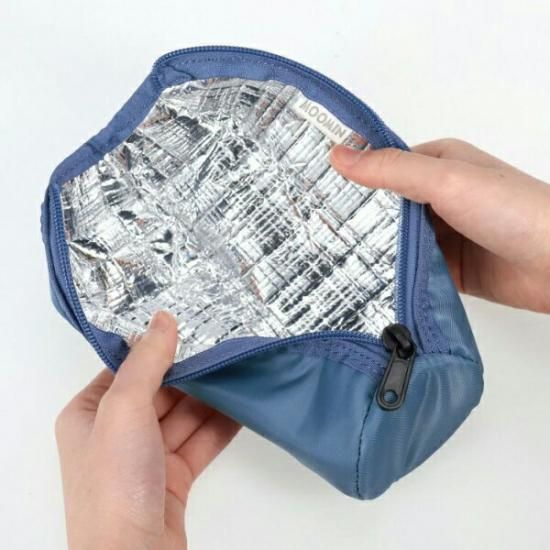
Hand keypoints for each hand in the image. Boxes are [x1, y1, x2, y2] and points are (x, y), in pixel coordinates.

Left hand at [55, 311, 239, 549]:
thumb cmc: (115, 483)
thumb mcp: (124, 409)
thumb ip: (147, 362)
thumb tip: (162, 318)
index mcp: (89, 414)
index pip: (126, 369)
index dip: (157, 349)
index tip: (189, 326)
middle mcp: (116, 433)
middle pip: (161, 391)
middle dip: (192, 374)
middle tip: (225, 347)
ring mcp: (146, 457)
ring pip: (184, 416)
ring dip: (211, 398)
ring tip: (240, 370)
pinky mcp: (173, 477)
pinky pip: (200, 441)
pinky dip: (220, 425)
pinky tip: (244, 406)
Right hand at [331, 139, 549, 312]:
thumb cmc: (516, 211)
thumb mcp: (446, 180)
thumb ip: (392, 170)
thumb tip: (341, 155)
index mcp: (436, 165)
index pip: (382, 165)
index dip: (349, 174)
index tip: (313, 186)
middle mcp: (436, 198)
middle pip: (383, 207)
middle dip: (353, 218)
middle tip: (309, 227)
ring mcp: (441, 235)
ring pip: (393, 241)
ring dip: (370, 250)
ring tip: (325, 257)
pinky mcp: (445, 268)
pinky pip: (408, 270)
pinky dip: (390, 276)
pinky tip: (363, 282)